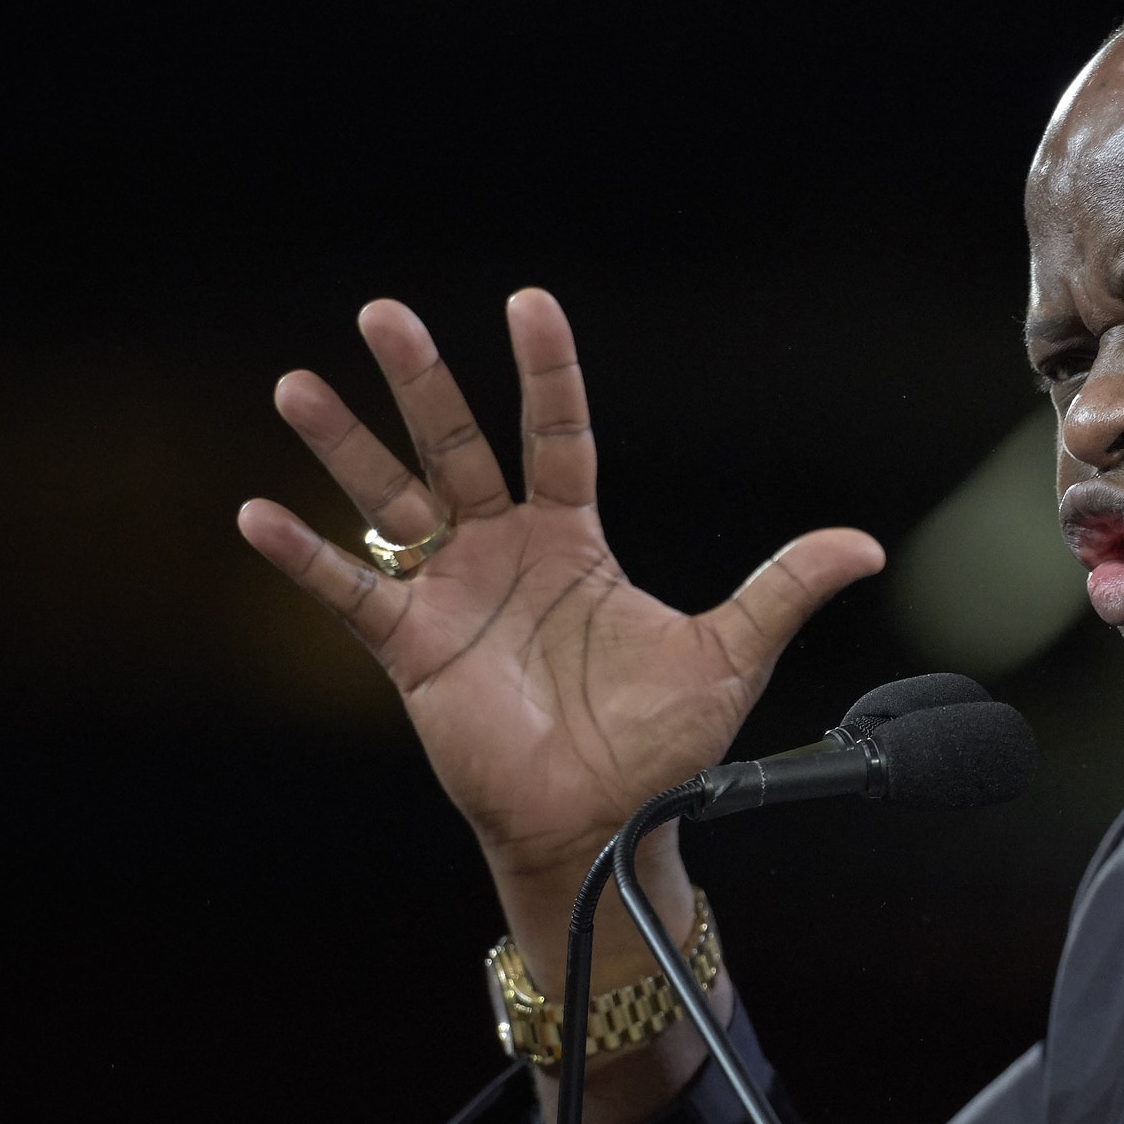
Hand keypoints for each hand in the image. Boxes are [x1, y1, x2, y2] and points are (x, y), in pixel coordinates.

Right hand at [238, 289, 882, 1123]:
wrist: (604, 822)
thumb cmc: (662, 743)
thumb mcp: (729, 654)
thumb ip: (783, 588)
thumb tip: (867, 546)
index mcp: (572, 539)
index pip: (554, 434)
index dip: (544, 372)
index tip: (526, 301)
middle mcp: (503, 550)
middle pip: (456, 445)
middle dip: (421, 381)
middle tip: (383, 311)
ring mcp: (451, 595)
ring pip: (389, 501)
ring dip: (343, 446)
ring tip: (294, 383)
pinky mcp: (412, 648)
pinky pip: (350, 592)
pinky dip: (304, 558)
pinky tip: (256, 513)